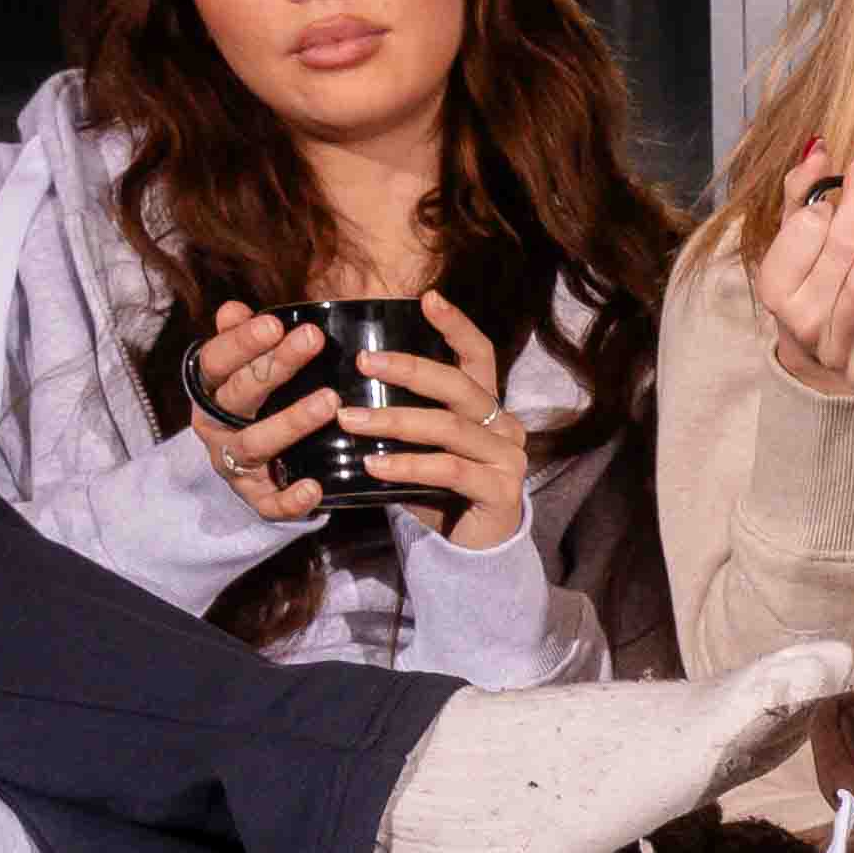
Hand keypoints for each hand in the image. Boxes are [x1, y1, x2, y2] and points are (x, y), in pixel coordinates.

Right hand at [187, 303, 328, 517]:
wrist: (255, 469)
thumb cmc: (257, 405)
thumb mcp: (247, 370)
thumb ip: (244, 340)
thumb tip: (233, 309)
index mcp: (210, 390)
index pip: (215, 361)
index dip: (241, 342)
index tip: (275, 322)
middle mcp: (214, 426)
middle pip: (239, 395)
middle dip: (275, 367)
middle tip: (313, 340)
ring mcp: (232, 463)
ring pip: (254, 445)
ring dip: (291, 423)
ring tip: (329, 403)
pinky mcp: (254, 498)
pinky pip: (269, 503)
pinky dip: (290, 498)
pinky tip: (314, 487)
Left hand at [351, 294, 530, 551]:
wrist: (472, 554)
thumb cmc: (440, 494)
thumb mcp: (422, 448)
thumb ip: (405, 417)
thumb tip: (345, 385)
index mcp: (489, 408)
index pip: (479, 355)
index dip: (456, 326)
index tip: (426, 298)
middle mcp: (506, 426)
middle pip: (460, 386)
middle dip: (410, 369)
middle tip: (363, 361)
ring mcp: (508, 459)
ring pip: (449, 428)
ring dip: (394, 421)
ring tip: (349, 419)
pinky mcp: (502, 492)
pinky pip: (449, 470)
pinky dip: (408, 466)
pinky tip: (373, 465)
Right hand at [758, 143, 853, 402]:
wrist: (818, 370)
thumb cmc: (808, 292)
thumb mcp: (793, 246)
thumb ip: (800, 196)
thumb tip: (817, 146)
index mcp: (776, 285)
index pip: (805, 230)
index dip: (830, 202)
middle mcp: (801, 318)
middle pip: (840, 251)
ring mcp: (835, 348)